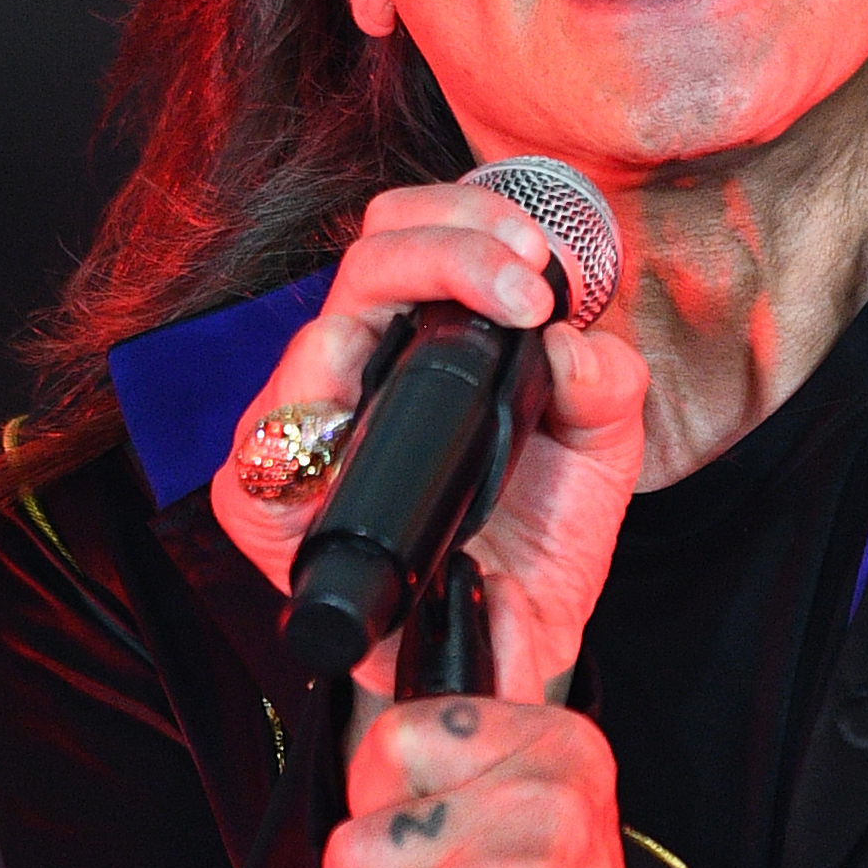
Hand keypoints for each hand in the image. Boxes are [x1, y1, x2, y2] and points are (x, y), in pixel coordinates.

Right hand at [209, 182, 647, 711]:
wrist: (509, 650)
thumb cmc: (536, 546)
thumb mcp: (601, 454)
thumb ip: (606, 387)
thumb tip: (573, 342)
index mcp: (424, 344)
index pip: (414, 234)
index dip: (471, 218)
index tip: (543, 253)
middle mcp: (356, 372)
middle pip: (369, 251)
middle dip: (452, 240)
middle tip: (529, 275)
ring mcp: (303, 433)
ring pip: (320, 325)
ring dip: (414, 292)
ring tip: (505, 312)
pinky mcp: (261, 503)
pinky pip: (265, 445)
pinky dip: (316, 413)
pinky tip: (377, 408)